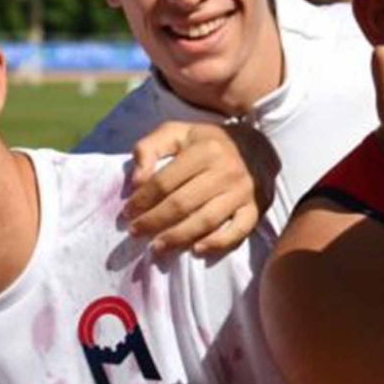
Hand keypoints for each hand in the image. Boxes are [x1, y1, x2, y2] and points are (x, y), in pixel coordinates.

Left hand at [126, 120, 278, 255]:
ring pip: (206, 221)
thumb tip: (137, 181)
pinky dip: (217, 243)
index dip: (142, 200)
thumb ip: (149, 148)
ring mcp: (242, 192)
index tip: (127, 212)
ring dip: (178, 237)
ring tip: (157, 247)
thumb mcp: (176, 133)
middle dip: (154, 221)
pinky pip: (237, 231)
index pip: (165, 182)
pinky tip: (196, 250)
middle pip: (182, 204)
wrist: (256, 146)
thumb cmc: (207, 142)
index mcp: (204, 150)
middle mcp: (226, 171)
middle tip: (135, 232)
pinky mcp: (255, 208)